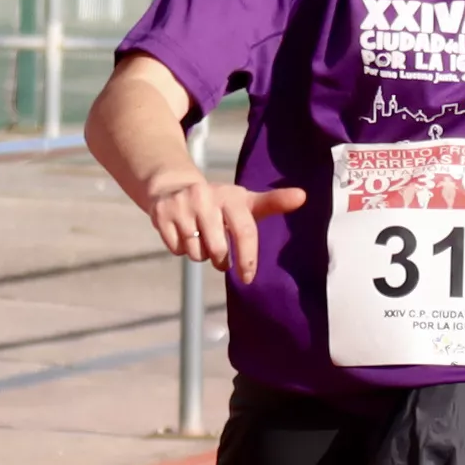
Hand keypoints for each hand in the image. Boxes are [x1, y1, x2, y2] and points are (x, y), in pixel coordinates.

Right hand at [141, 168, 305, 284]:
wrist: (173, 186)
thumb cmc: (218, 202)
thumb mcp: (245, 202)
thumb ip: (274, 202)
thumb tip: (303, 196)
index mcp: (231, 196)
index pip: (244, 230)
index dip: (247, 257)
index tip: (247, 277)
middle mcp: (205, 197)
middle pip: (218, 249)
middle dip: (220, 259)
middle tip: (220, 254)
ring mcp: (181, 205)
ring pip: (195, 251)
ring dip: (200, 253)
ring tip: (200, 237)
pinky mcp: (160, 214)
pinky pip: (176, 248)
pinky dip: (180, 248)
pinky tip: (183, 233)